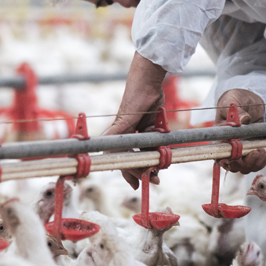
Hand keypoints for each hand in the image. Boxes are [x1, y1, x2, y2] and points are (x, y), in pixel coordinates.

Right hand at [104, 52, 168, 187]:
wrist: (148, 82)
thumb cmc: (134, 98)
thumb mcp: (125, 118)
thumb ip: (115, 133)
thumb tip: (102, 149)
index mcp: (118, 136)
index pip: (121, 159)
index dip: (128, 171)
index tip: (136, 183)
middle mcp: (127, 137)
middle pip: (133, 159)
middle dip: (141, 171)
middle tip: (154, 180)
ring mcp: (139, 133)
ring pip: (144, 154)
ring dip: (151, 163)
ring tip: (158, 173)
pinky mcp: (150, 129)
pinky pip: (154, 145)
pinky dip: (158, 152)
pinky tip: (163, 158)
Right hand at [215, 89, 265, 173]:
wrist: (248, 100)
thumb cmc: (235, 100)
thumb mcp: (233, 100)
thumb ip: (237, 110)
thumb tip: (244, 120)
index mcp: (218, 136)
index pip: (216, 152)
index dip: (223, 158)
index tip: (232, 156)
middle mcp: (228, 146)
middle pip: (231, 164)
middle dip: (242, 163)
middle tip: (253, 152)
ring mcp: (240, 150)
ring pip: (243, 167)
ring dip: (252, 163)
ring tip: (260, 151)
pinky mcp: (251, 150)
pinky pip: (254, 164)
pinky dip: (260, 162)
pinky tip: (263, 152)